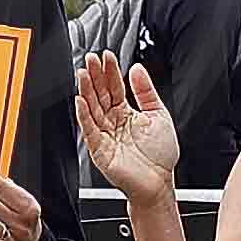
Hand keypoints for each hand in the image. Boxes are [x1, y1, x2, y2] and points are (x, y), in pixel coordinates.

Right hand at [74, 56, 179, 206]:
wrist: (158, 183)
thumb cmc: (160, 157)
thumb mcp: (158, 114)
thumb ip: (146, 91)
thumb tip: (137, 69)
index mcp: (126, 114)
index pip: (114, 87)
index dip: (110, 71)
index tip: (106, 56)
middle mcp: (113, 123)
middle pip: (100, 94)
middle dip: (95, 76)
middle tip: (90, 59)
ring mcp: (104, 135)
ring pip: (92, 108)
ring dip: (86, 90)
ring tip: (83, 73)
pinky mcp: (99, 149)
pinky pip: (89, 130)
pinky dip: (84, 115)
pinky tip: (80, 100)